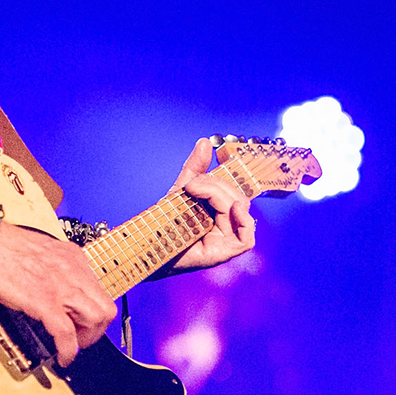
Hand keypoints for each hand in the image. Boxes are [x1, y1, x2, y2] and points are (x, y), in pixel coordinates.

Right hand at [0, 222, 116, 366]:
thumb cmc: (1, 246)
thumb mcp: (41, 254)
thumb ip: (55, 270)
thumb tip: (57, 292)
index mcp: (72, 257)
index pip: (100, 291)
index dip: (95, 313)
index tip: (84, 323)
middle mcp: (73, 270)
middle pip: (106, 307)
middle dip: (97, 330)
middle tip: (81, 338)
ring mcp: (61, 286)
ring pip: (95, 319)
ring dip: (86, 340)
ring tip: (72, 347)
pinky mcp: (44, 301)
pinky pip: (67, 333)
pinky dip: (68, 350)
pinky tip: (62, 356)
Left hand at [166, 138, 258, 272]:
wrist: (148, 245)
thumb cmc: (166, 221)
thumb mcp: (181, 191)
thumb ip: (195, 168)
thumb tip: (206, 142)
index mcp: (220, 210)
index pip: (233, 190)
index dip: (219, 181)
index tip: (193, 181)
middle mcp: (228, 224)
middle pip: (237, 197)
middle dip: (216, 186)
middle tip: (191, 187)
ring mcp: (228, 239)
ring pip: (240, 209)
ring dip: (220, 195)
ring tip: (195, 195)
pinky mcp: (225, 252)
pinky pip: (247, 239)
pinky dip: (244, 222)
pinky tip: (232, 209)